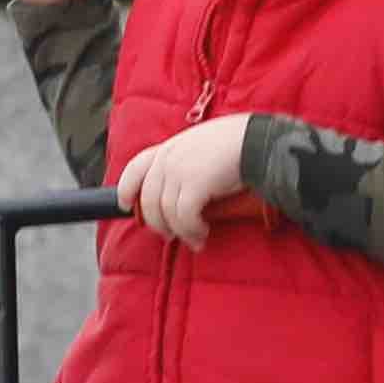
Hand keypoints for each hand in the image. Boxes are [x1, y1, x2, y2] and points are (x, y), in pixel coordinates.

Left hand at [116, 112, 258, 247]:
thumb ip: (187, 160)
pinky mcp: (193, 186)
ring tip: (196, 239)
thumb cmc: (239, 143)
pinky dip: (192, 231)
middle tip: (171, 236)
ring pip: (166, 213)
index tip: (126, 203)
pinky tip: (202, 234)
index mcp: (170, 146)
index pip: (136, 166)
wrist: (258, 142)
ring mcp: (179, 171)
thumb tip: (183, 188)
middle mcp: (169, 157)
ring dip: (181, 232)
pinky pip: (184, 218)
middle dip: (158, 223)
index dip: (126, 187)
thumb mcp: (202, 145)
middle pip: (148, 199)